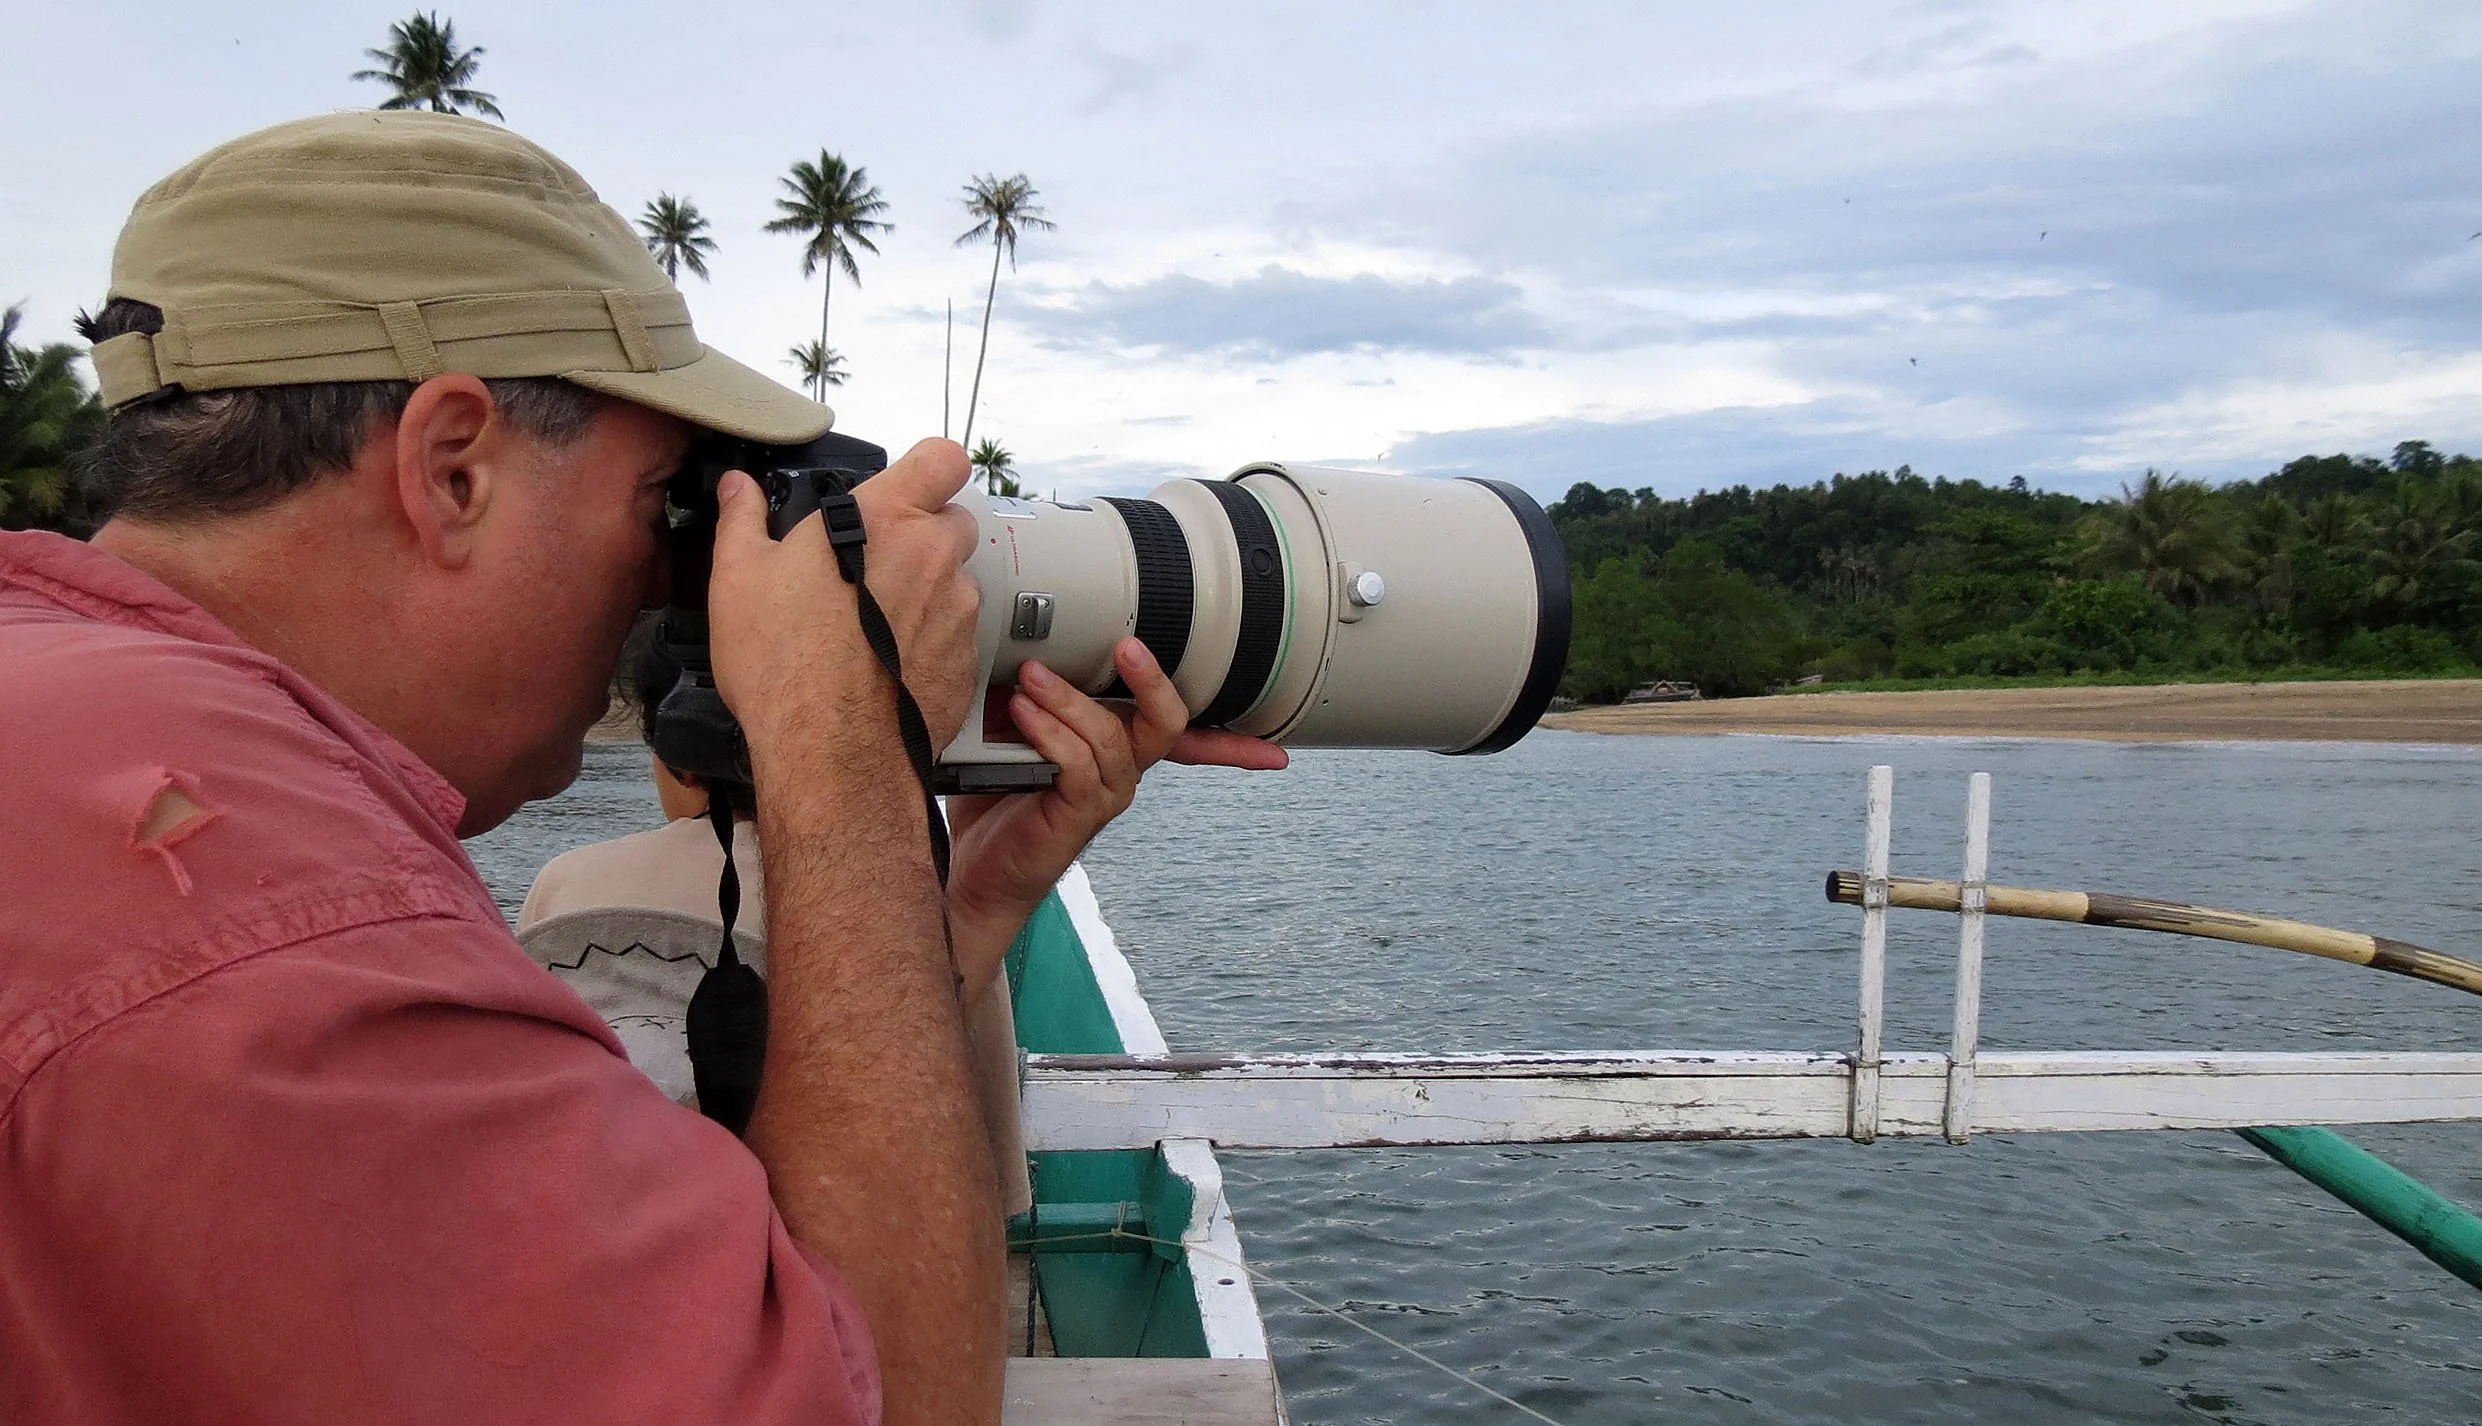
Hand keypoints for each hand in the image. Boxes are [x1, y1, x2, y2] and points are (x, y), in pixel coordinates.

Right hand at [707, 439, 980, 760]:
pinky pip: (959, 638)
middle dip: (924, 537)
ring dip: (928, 595)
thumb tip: (736, 489)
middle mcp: (934, 557)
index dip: (929, 469)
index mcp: (886, 519)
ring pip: (957, 583)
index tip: (908, 486)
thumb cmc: (782, 663)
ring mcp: (958, 611)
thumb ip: (743, 520)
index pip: (942, 459)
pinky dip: (933, 644)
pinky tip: (891, 666)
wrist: (829, 752)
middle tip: (877, 568)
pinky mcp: (968, 662)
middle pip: (953, 522)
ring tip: (876, 628)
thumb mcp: (739, 578)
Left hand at [944, 638, 1286, 993]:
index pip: (1189, 743)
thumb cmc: (994, 798)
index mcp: (1116, 751)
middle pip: (1168, 726)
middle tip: (1128, 647)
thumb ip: (1035, 695)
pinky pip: (1078, 765)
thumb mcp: (1015, 733)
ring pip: (1113, 737)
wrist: (975, 872)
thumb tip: (1029, 641)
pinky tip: (1022, 714)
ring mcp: (1101, 797)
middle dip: (1154, 683)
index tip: (1274, 753)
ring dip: (1070, 700)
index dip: (1234, 745)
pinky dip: (1051, 733)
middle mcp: (1120, 775)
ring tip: (1030, 678)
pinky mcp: (1073, 814)